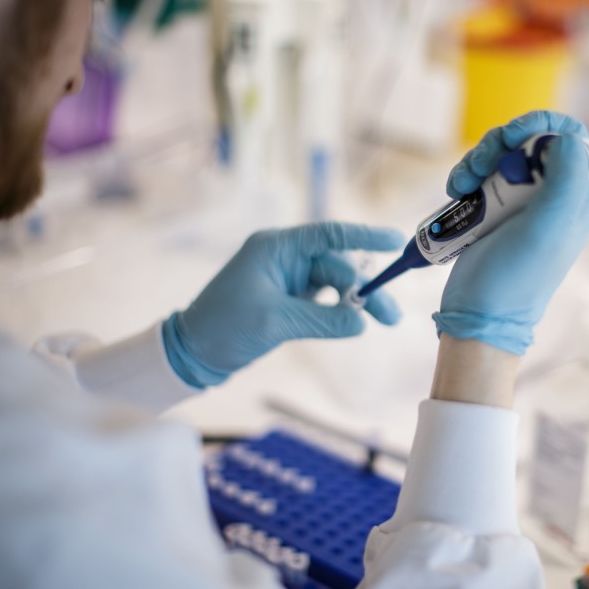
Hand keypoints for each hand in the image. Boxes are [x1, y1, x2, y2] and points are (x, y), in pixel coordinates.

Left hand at [163, 222, 403, 387]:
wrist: (192, 353)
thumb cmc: (224, 328)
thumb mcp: (275, 322)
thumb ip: (322, 319)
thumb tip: (361, 320)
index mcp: (276, 248)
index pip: (329, 235)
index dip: (365, 237)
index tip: (396, 241)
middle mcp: (285, 257)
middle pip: (338, 266)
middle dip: (365, 289)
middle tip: (390, 316)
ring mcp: (288, 278)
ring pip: (336, 284)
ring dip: (358, 302)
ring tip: (385, 321)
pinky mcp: (290, 298)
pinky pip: (325, 299)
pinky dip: (342, 310)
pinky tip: (358, 321)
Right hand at [434, 111, 588, 354]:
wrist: (479, 313)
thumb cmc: (515, 276)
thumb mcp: (548, 226)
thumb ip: (567, 178)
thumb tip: (566, 137)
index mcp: (581, 196)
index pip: (571, 136)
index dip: (541, 125)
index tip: (511, 136)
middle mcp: (558, 195)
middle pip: (532, 140)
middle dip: (500, 144)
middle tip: (478, 166)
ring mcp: (527, 201)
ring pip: (505, 153)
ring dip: (478, 159)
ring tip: (460, 185)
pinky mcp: (499, 208)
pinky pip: (485, 173)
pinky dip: (467, 174)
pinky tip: (456, 192)